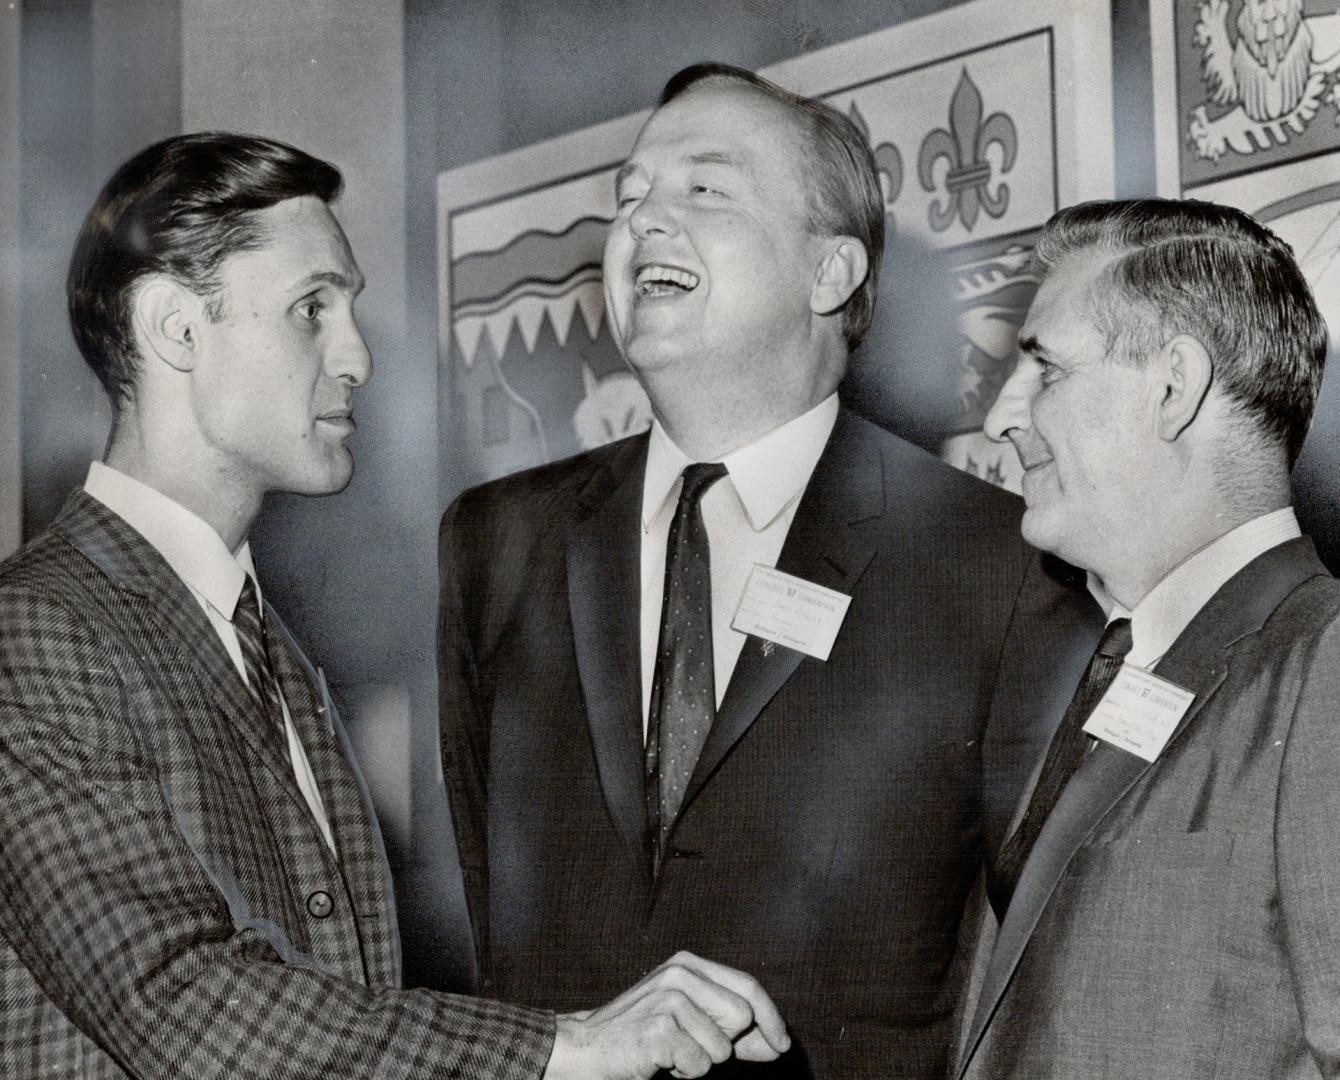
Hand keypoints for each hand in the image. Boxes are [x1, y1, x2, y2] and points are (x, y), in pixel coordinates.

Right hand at [542, 951, 789, 1079]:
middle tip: (691, 1044)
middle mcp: (679, 973)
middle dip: (726, 1043)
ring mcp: (667, 999)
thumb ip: (735, 1031)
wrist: (588, 1047)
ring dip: (701, 1061)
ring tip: (671, 1052)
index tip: (782, 1044)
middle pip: (741, 1016)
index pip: (747, 986)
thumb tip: (778, 1045)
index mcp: (688, 963)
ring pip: (721, 1047)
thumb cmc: (646, 1035)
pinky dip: (685, 1072)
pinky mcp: (658, 1029)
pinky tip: (661, 1061)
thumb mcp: (693, 1023)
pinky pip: (699, 1065)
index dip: (771, 1017)